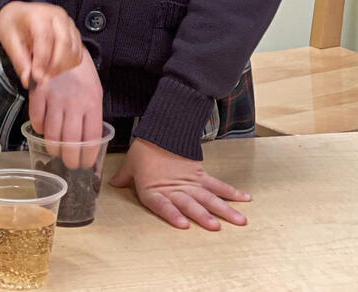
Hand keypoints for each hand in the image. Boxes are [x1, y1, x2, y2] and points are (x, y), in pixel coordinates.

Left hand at [0, 1, 82, 86]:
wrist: (20, 13)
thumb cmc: (14, 25)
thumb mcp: (9, 41)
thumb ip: (19, 61)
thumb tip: (27, 80)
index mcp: (38, 15)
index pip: (45, 38)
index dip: (42, 61)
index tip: (37, 77)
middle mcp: (57, 16)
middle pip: (64, 44)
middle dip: (54, 67)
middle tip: (42, 79)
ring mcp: (69, 23)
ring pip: (73, 50)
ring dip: (62, 67)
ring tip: (47, 74)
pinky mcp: (74, 32)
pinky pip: (78, 53)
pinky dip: (68, 65)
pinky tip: (54, 68)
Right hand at [28, 56, 102, 166]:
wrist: (62, 43)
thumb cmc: (81, 71)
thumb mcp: (94, 91)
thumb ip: (91, 114)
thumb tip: (88, 140)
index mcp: (92, 103)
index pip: (91, 138)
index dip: (88, 155)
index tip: (85, 164)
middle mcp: (74, 103)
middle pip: (71, 141)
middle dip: (70, 158)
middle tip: (69, 164)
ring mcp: (54, 98)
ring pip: (52, 134)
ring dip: (53, 148)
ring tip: (55, 152)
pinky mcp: (38, 93)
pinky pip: (36, 118)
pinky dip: (38, 129)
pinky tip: (42, 131)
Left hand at [109, 138, 249, 229]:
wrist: (161, 130)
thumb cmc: (144, 150)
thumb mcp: (130, 164)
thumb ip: (124, 178)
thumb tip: (113, 184)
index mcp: (154, 190)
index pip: (163, 205)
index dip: (172, 214)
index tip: (183, 224)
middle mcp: (174, 189)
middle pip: (190, 204)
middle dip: (203, 216)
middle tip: (216, 227)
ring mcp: (190, 183)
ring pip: (209, 198)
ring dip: (224, 209)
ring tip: (239, 221)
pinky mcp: (200, 175)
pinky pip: (217, 185)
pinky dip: (231, 192)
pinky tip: (245, 200)